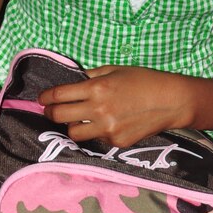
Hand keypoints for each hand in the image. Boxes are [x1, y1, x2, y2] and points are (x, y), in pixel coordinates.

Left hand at [39, 65, 191, 147]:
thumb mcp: (116, 70)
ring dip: (71, 126)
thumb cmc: (144, 80)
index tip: (42, 99)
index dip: (46, 97)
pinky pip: (97, 139)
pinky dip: (96, 132)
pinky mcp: (117, 142)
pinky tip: (106, 124)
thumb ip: (92, 76)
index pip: (59, 95)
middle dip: (50, 113)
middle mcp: (98, 110)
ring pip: (74, 133)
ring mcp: (107, 129)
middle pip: (60, 116)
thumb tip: (73, 82)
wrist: (170, 101)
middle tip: (50, 111)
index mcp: (96, 88)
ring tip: (76, 120)